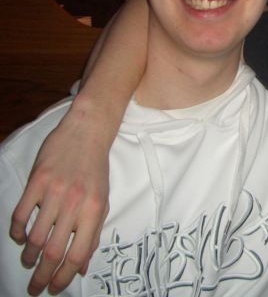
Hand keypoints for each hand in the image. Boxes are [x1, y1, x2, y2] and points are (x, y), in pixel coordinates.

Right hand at [10, 99, 109, 294]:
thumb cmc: (96, 170)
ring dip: (29, 256)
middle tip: (35, 288)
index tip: (55, 288)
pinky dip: (17, 232)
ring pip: (35, 236)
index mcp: (95, 210)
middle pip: (54, 251)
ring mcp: (55, 192)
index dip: (65, 276)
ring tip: (29, 261)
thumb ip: (93, 234)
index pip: (79, 253)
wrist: (87, 133)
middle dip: (42, 275)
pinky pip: (21, 214)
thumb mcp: (103, 201)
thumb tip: (81, 266)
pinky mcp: (37, 181)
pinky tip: (20, 238)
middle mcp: (76, 203)